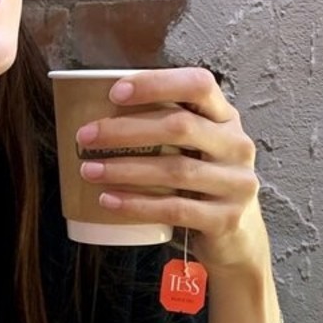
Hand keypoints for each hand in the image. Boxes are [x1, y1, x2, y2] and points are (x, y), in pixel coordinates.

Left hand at [76, 68, 266, 271]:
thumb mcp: (195, 149)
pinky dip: (137, 204)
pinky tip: (108, 200)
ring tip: (89, 170)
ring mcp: (236, 183)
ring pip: (174, 170)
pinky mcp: (225, 219)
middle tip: (85, 137)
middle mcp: (236, 146)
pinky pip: (174, 209)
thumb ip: (166, 129)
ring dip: (124, 169)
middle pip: (180, 127)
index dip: (157, 84)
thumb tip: (97, 116)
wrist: (237, 238)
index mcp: (225, 118)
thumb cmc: (201, 185)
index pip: (198, 85)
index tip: (115, 93)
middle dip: (126, 130)